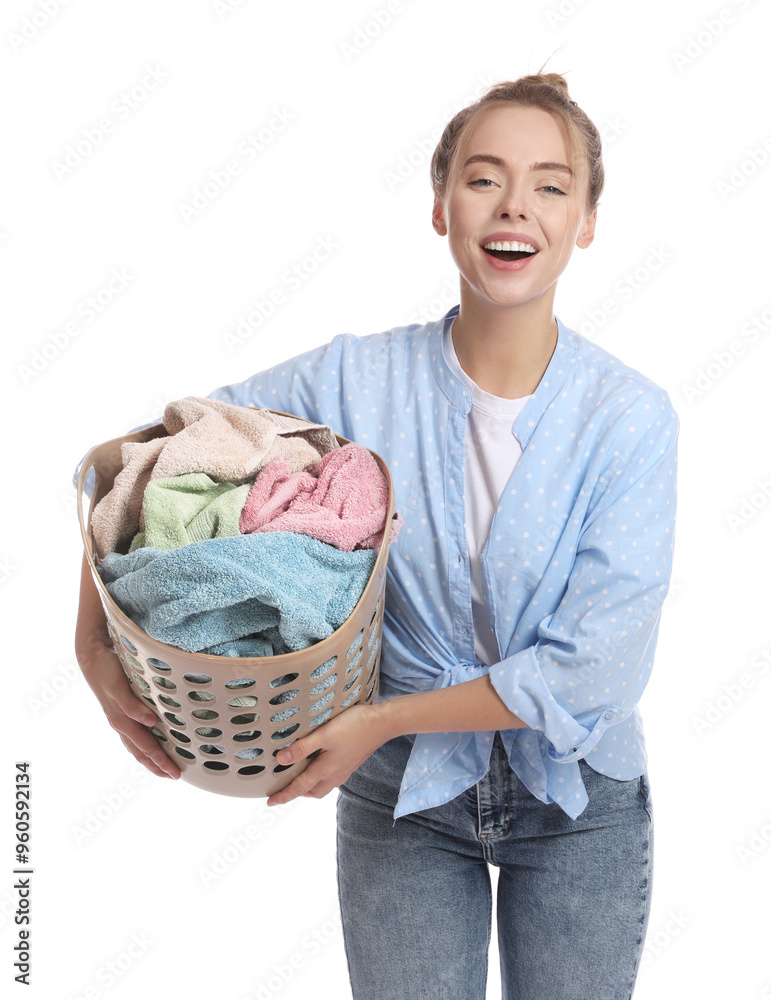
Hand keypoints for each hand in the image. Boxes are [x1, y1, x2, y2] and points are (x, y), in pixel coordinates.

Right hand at [76, 552, 179, 779]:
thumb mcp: (107, 584)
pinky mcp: (112, 693)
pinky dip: (142, 744)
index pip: (113, 686)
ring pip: (123, 729)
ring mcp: (102, 689)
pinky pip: (126, 724)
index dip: (131, 703)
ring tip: (173, 774)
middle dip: (147, 745)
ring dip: (147, 753)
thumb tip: (137, 566)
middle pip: (121, 718)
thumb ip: (120, 582)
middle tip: (173, 767)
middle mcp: (96, 676)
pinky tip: (161, 761)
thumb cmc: (105, 585)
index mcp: (93, 653)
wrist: (87, 589)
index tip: (153, 718)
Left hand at [266, 703, 389, 805]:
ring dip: (310, 786)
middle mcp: (336, 774)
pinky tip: (320, 765)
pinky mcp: (351, 763)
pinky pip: (332, 778)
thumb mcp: (323, 735)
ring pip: (323, 786)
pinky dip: (321, 778)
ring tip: (299, 777)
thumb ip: (302, 748)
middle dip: (297, 793)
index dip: (284, 795)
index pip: (300, 787)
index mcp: (326, 770)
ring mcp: (345, 770)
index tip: (270, 802)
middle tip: (284, 789)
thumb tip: (281, 759)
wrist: (382, 724)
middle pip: (312, 791)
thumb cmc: (354, 726)